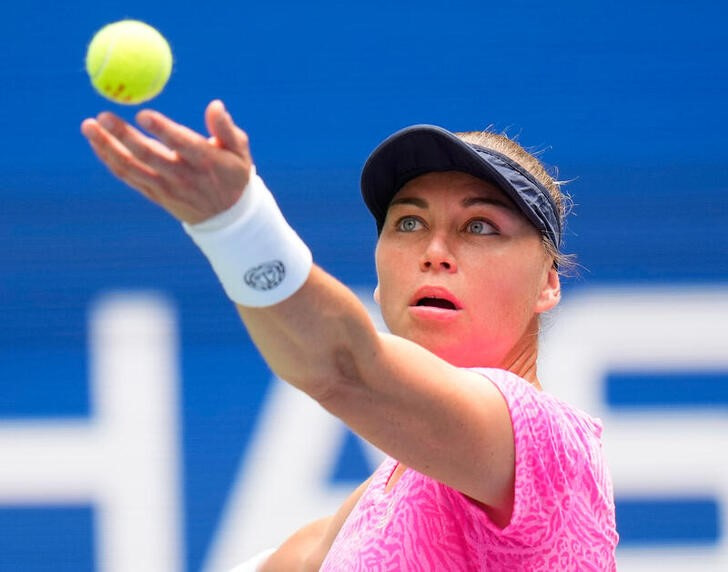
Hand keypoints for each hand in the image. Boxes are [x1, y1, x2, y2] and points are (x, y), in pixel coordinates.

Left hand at [81, 99, 251, 223]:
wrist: (227, 217)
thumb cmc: (233, 174)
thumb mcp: (240, 151)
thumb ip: (226, 128)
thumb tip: (215, 105)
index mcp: (206, 162)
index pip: (182, 145)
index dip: (162, 130)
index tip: (143, 114)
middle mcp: (183, 176)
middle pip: (148, 156)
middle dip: (123, 136)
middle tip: (103, 115)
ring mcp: (166, 188)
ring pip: (131, 168)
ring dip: (107, 148)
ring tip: (88, 125)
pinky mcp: (154, 194)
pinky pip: (127, 176)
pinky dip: (109, 160)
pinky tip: (96, 143)